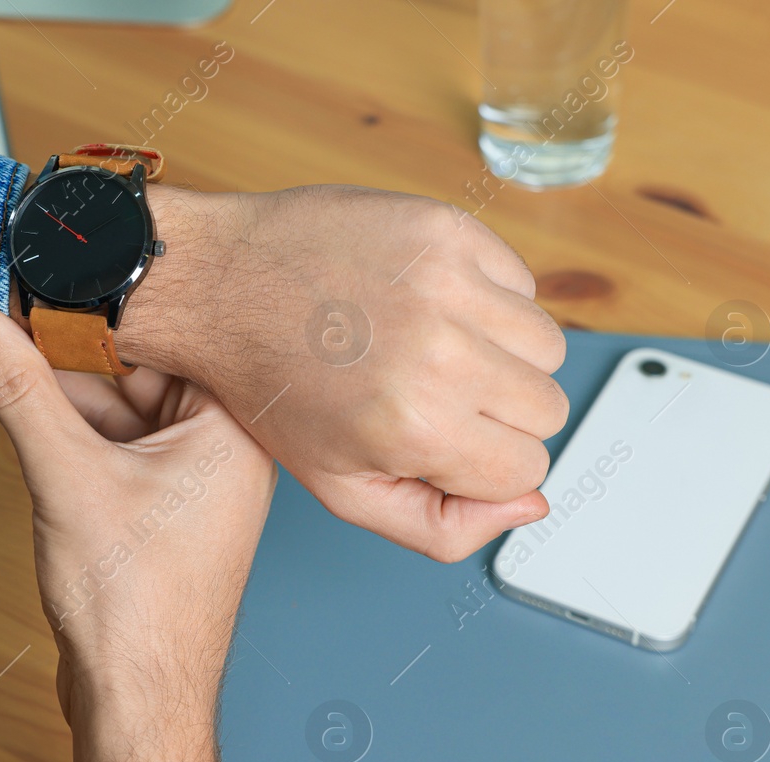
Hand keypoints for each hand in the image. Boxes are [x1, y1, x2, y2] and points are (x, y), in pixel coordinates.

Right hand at [0, 302, 274, 761]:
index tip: (45, 276)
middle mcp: (225, 449)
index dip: (103, 305)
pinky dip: (69, 433)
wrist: (137, 702)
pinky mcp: (160, 511)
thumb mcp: (66, 475)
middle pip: (142, 368)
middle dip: (72, 350)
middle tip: (7, 309)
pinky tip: (21, 414)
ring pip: (122, 408)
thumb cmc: (136, 607)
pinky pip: (115, 447)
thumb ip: (18, 391)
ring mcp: (193, 482)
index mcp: (234, 428)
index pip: (173, 334)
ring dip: (63, 393)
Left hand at [121, 184, 568, 562]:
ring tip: (427, 349)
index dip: (479, 464)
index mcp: (416, 426)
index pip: (526, 469)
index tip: (431, 440)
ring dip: (500, 355)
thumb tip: (531, 506)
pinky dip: (488, 298)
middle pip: (547, 409)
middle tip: (425, 395)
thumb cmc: (273, 389)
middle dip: (496, 414)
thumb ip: (443, 525)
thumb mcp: (342, 489)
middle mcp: (442, 353)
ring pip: (547, 345)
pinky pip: (522, 282)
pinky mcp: (450, 229)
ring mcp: (450, 283)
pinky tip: (423, 304)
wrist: (221, 287)